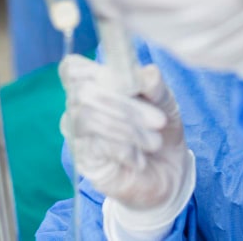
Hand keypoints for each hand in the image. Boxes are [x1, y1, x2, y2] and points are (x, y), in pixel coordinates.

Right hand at [60, 56, 192, 212]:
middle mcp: (78, 108)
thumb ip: (154, 85)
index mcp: (94, 85)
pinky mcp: (83, 162)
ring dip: (127, 128)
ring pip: (87, 118)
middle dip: (125, 104)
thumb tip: (147, 73)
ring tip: (155, 142)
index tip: (129, 81)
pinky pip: (95, 146)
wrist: (169, 172)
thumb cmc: (160, 128)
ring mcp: (77, 135)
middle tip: (158, 120)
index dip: (94, 70)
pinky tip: (140, 158)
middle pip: (83, 91)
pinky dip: (124, 149)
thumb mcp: (164, 101)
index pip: (72, 69)